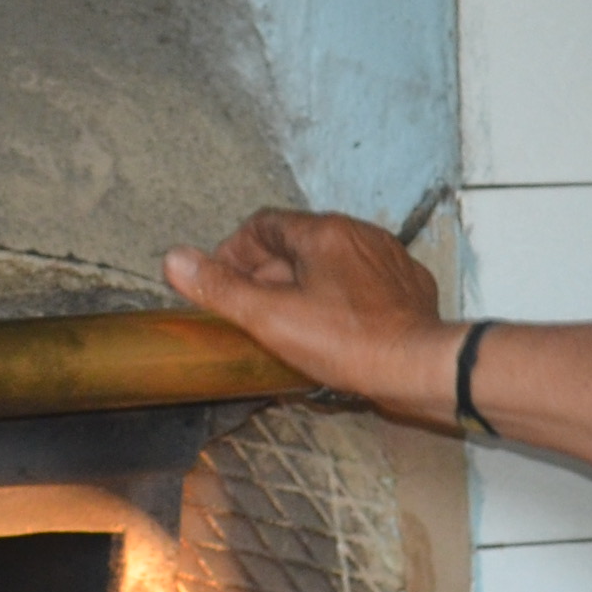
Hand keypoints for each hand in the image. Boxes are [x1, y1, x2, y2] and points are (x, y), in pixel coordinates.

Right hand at [162, 208, 446, 408]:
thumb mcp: (270, 318)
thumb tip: (174, 258)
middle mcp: (358, 233)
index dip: (234, 250)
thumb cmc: (343, 341)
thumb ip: (220, 288)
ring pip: (331, 263)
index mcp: (323, 232)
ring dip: (302, 284)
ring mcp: (389, 258)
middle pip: (297, 243)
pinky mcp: (409, 287)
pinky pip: (362, 283)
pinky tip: (332, 328)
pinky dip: (339, 298)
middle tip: (246, 309)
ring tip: (286, 321)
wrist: (418, 366)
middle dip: (266, 272)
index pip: (263, 224)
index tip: (221, 283)